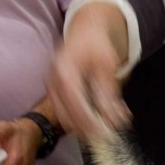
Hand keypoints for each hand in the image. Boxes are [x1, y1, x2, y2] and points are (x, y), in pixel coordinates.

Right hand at [48, 2, 130, 140]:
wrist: (85, 31)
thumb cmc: (97, 44)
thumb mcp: (108, 65)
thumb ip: (108, 92)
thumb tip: (112, 119)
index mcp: (64, 71)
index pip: (75, 102)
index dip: (89, 121)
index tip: (105, 133)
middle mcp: (53, 82)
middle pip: (66, 116)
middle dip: (88, 128)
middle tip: (111, 133)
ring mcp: (52, 89)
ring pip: (66, 118)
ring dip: (87, 126)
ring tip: (112, 123)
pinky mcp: (55, 94)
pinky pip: (67, 112)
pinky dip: (84, 118)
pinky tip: (104, 116)